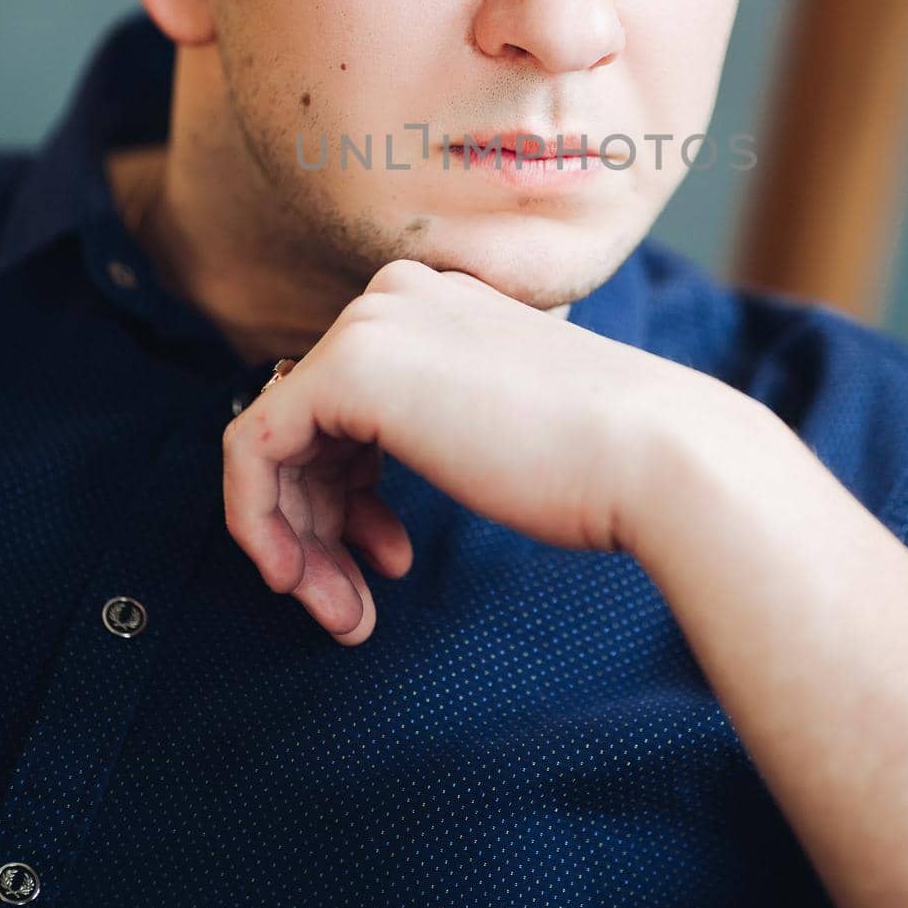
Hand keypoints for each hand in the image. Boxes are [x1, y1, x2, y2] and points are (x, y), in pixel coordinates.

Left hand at [221, 257, 708, 644]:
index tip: (383, 561)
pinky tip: (299, 581)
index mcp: (441, 299)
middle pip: (309, 422)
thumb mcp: (503, 424)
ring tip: (340, 613)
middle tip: (348, 604)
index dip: (349, 493)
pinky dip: (260, 523)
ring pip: (277, 442)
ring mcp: (370, 325)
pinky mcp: (346, 370)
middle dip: (319, 523)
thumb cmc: (603, 461)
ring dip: (297, 539)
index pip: (351, 397)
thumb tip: (362, 473)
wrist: (655, 454)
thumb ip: (439, 420)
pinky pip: (252, 449)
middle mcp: (397, 294)